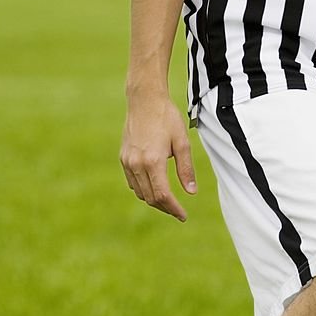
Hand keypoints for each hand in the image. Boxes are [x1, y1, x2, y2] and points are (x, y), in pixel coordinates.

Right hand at [120, 92, 196, 221]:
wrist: (144, 100)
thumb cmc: (166, 118)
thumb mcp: (182, 142)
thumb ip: (186, 169)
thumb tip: (192, 193)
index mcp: (153, 161)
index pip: (163, 196)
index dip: (174, 209)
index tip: (183, 216)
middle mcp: (137, 164)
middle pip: (151, 198)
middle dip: (165, 208)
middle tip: (178, 211)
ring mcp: (128, 162)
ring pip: (140, 193)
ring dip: (154, 200)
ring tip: (168, 202)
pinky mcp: (123, 158)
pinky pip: (133, 183)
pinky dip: (144, 190)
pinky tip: (154, 187)